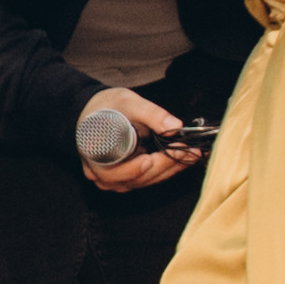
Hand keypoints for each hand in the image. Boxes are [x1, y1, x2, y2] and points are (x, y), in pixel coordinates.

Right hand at [84, 81, 200, 192]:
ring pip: (146, 181)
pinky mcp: (127, 179)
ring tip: (190, 154)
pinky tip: (180, 159)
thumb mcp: (127, 102)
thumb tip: (176, 125)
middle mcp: (103, 175)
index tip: (168, 153)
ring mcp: (115, 180)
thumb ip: (150, 113)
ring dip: (170, 169)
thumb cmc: (104, 108)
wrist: (94, 112)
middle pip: (138, 178)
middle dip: (166, 165)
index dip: (145, 165)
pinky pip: (148, 179)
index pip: (120, 171)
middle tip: (188, 150)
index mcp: (95, 157)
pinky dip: (166, 169)